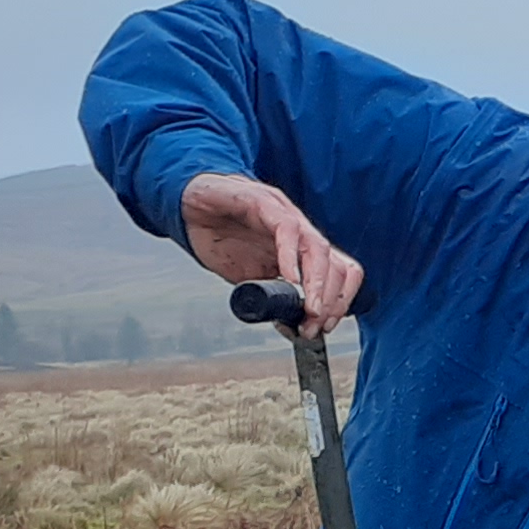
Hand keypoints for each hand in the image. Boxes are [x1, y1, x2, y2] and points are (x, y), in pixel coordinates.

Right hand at [181, 171, 362, 332]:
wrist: (188, 206)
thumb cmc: (219, 238)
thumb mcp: (250, 278)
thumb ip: (271, 295)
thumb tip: (289, 321)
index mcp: (302, 249)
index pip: (340, 274)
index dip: (339, 302)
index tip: (324, 327)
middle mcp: (300, 230)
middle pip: (336, 265)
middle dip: (330, 302)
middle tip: (312, 326)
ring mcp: (284, 214)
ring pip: (319, 248)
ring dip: (318, 285)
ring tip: (307, 310)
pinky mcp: (261, 201)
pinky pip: (286, 228)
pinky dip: (291, 257)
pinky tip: (288, 279)